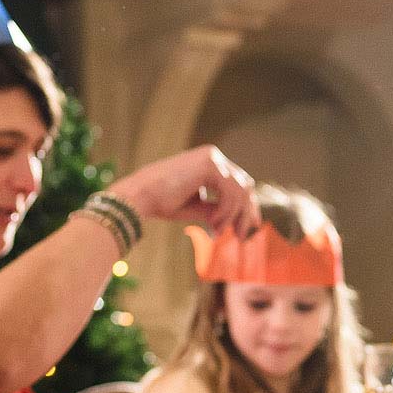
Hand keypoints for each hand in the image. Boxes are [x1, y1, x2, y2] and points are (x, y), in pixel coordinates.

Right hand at [108, 145, 257, 234]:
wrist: (140, 197)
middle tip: (241, 236)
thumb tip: (237, 221)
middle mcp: (213, 156)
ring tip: (217, 231)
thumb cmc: (163, 203)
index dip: (248, 205)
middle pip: (244, 185)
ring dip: (231, 216)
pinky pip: (230, 192)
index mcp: (209, 163)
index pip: (239, 183)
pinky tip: (212, 222)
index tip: (252, 226)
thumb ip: (217, 208)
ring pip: (239, 191)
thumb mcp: (197, 207)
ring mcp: (212, 157)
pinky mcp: (209, 164)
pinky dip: (225, 211)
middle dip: (246, 212)